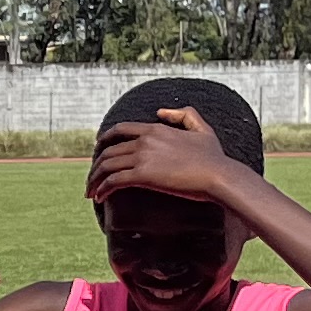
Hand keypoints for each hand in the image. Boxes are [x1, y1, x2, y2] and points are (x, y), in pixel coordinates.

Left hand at [89, 106, 246, 209]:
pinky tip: (100, 198)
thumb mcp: (202, 128)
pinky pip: (113, 181)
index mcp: (155, 129)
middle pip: (108, 151)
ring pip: (106, 166)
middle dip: (96, 166)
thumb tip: (160, 111)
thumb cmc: (214, 157)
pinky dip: (103, 189)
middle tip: (92, 179)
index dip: (104, 140)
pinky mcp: (143, 175)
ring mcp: (142, 157)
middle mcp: (144, 140)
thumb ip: (184, 114)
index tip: (97, 150)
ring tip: (91, 192)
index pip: (120, 130)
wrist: (219, 175)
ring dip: (95, 180)